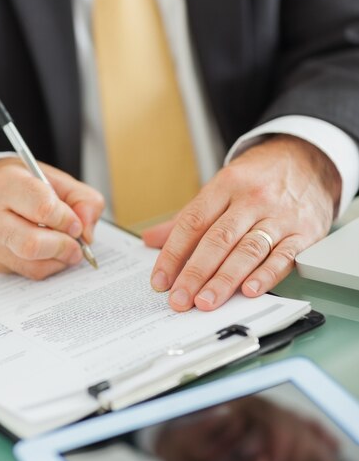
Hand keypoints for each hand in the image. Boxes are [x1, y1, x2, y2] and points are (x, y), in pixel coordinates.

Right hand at [0, 157, 103, 278]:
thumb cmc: (24, 186)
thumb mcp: (56, 180)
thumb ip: (83, 200)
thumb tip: (87, 234)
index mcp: (7, 184)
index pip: (43, 208)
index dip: (67, 220)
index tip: (76, 225)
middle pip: (33, 244)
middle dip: (64, 247)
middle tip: (76, 244)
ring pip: (32, 264)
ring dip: (59, 260)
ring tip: (66, 247)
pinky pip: (27, 272)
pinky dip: (48, 266)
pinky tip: (51, 253)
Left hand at [143, 136, 340, 310]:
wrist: (309, 159)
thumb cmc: (259, 179)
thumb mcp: (222, 186)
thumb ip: (188, 218)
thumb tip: (150, 240)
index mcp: (226, 185)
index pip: (193, 222)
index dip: (173, 253)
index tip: (160, 280)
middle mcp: (253, 199)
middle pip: (219, 239)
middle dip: (196, 272)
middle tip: (179, 299)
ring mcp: (280, 216)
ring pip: (248, 250)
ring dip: (225, 279)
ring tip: (206, 301)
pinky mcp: (305, 233)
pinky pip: (284, 256)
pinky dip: (266, 275)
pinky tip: (249, 291)